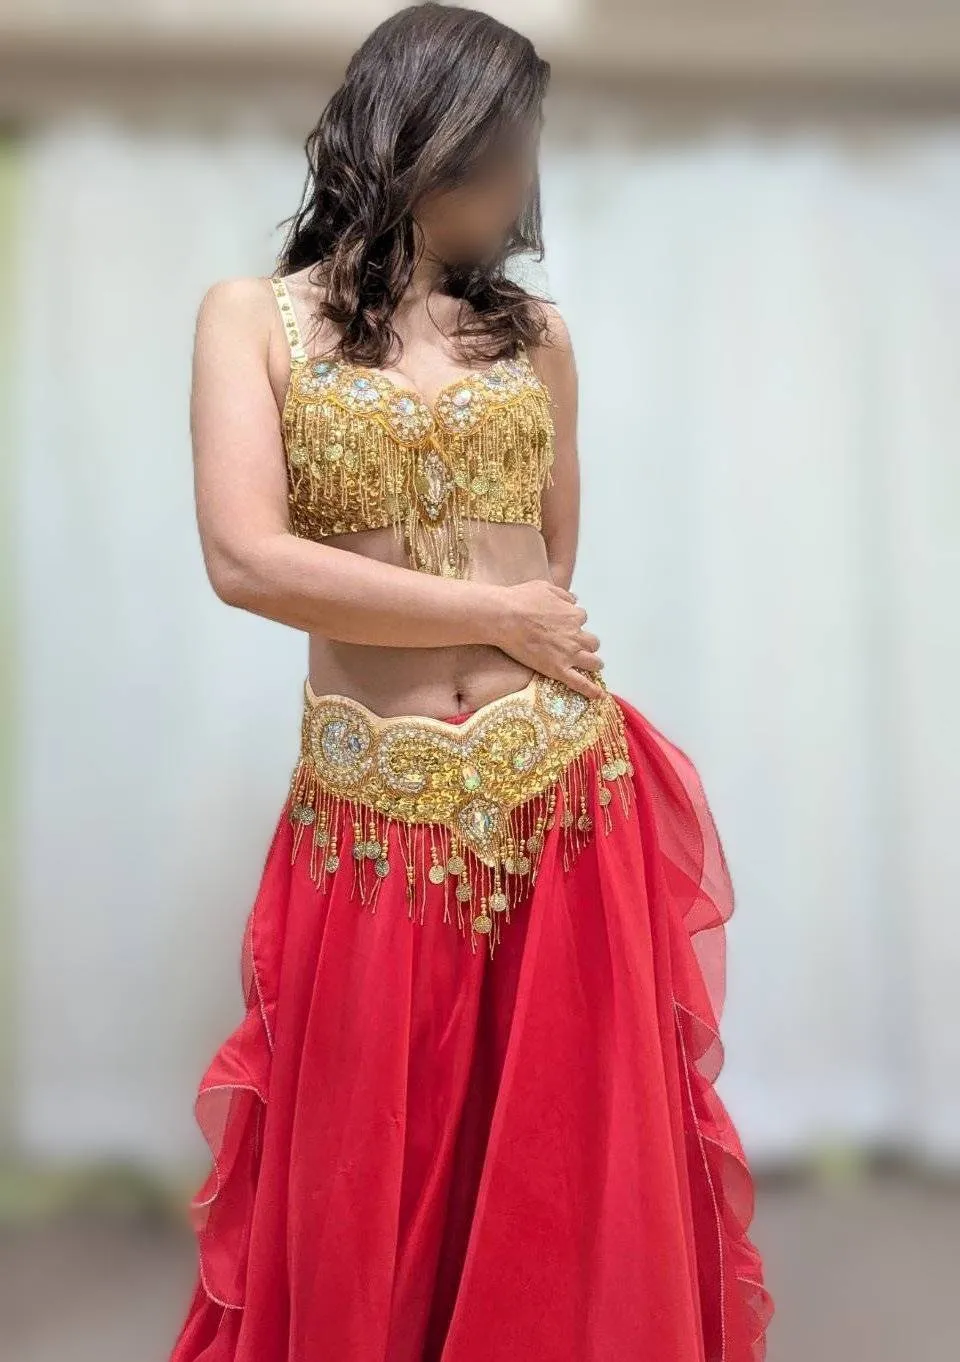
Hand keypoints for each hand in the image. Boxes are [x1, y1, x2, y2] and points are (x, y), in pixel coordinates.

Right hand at [495, 580, 604, 699]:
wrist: (505, 617)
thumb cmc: (521, 600)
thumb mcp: (545, 587)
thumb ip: (563, 595)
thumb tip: (573, 600)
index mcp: (573, 615)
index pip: (581, 619)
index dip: (573, 622)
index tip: (564, 625)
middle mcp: (575, 635)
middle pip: (592, 642)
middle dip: (587, 643)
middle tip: (577, 645)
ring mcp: (569, 654)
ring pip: (593, 661)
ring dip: (593, 663)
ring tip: (592, 666)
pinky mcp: (558, 669)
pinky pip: (580, 682)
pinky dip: (591, 690)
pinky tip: (598, 695)